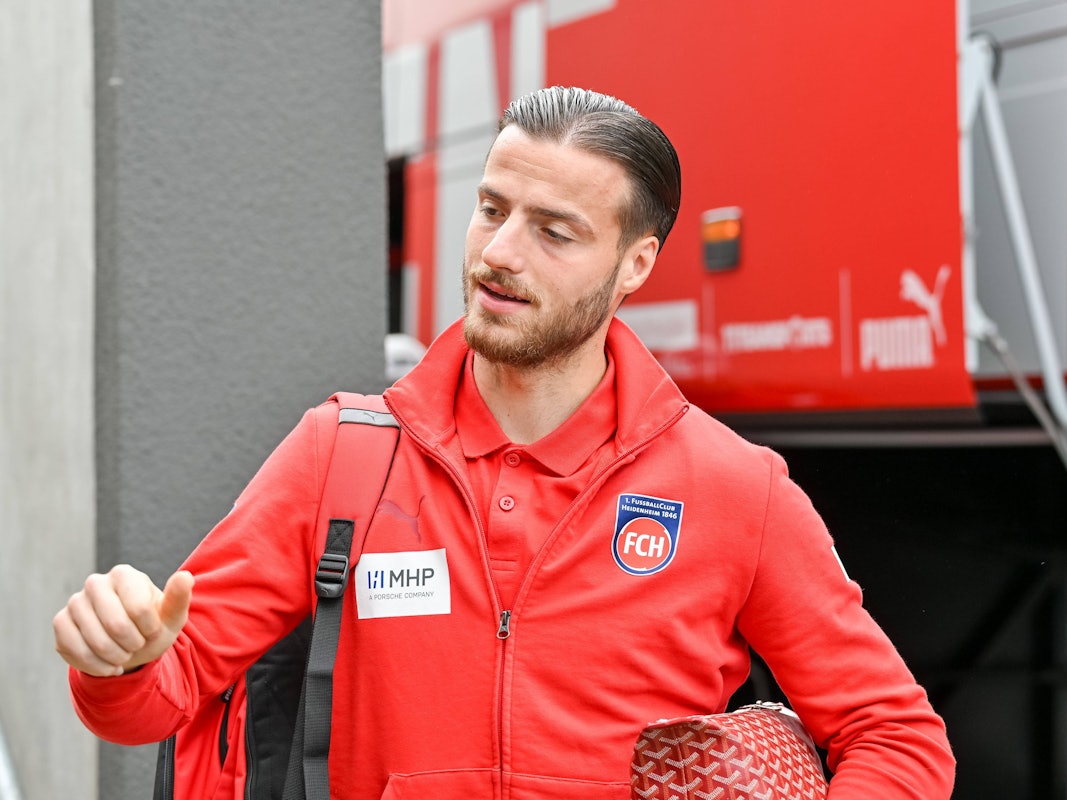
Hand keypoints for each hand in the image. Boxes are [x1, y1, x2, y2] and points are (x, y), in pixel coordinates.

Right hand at [53, 566, 193, 676]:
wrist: (129, 647)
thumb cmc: (153, 626)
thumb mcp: (171, 616)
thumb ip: (179, 597)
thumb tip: (185, 576)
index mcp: (124, 575)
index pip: (140, 609)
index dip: (150, 629)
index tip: (153, 630)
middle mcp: (96, 583)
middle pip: (116, 626)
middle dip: (133, 645)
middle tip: (137, 645)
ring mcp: (75, 602)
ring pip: (95, 641)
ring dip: (116, 657)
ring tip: (124, 654)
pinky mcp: (61, 623)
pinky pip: (75, 651)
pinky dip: (97, 666)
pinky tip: (108, 664)